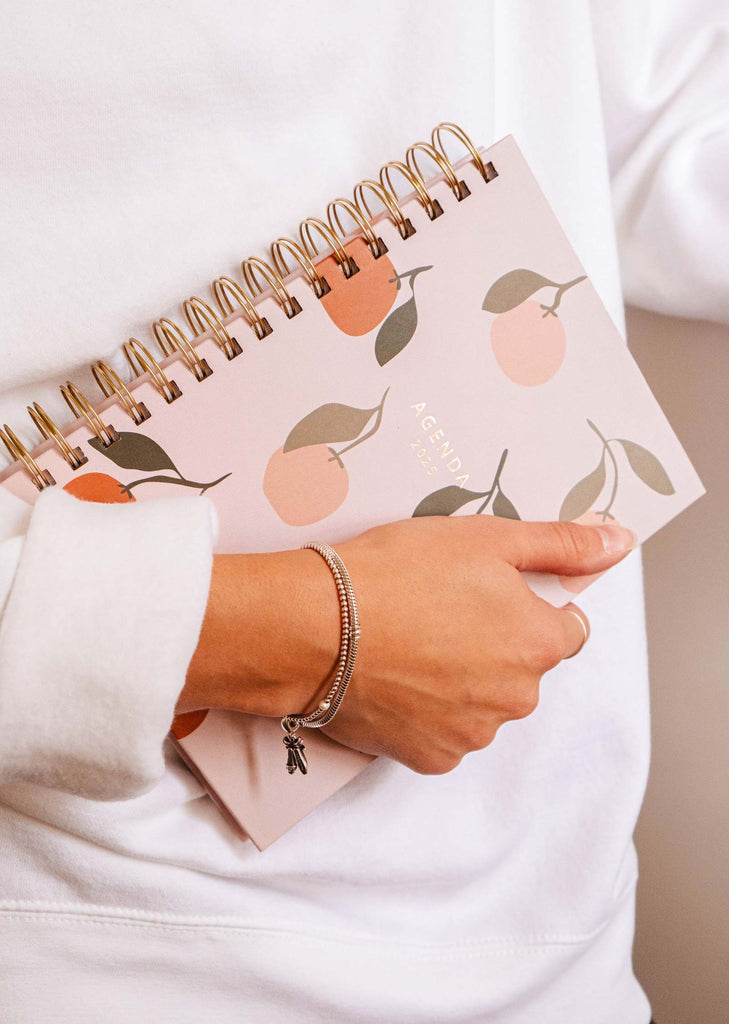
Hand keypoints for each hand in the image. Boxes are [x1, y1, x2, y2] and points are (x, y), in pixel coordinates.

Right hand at [180, 516, 634, 774]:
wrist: (314, 627)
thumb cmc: (395, 574)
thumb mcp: (486, 538)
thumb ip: (561, 544)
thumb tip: (617, 542)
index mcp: (538, 642)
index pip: (565, 629)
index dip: (528, 607)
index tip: (487, 594)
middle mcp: (516, 697)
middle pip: (522, 669)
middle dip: (494, 645)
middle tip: (438, 612)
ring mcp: (473, 732)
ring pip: (483, 702)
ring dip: (460, 680)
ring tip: (409, 643)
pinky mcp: (430, 756)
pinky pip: (444, 733)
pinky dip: (427, 711)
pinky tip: (395, 678)